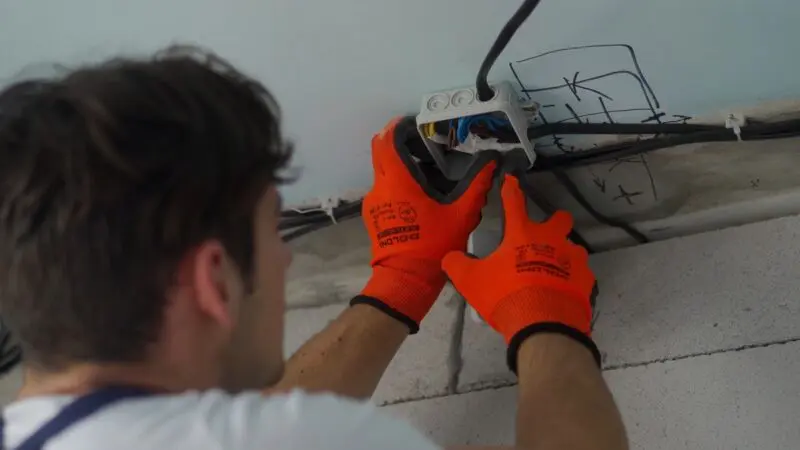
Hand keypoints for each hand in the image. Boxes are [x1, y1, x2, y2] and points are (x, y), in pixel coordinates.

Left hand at [351, 117, 497, 332]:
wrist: (405, 281)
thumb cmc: (432, 246)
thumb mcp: (460, 215)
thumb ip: (477, 185)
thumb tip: (493, 161)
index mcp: (397, 182)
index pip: (386, 142)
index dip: (395, 126)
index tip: (410, 121)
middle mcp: (380, 187)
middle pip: (380, 153)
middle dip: (397, 143)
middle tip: (422, 143)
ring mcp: (373, 203)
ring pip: (382, 173)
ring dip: (399, 166)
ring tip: (426, 170)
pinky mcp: (374, 217)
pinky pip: (383, 191)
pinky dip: (396, 184)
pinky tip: (418, 195)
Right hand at [442, 174, 599, 370]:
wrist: (544, 326)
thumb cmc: (506, 296)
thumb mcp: (471, 281)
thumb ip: (457, 265)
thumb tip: (450, 258)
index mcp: (522, 234)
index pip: (514, 203)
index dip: (511, 189)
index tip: (512, 179)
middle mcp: (552, 239)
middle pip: (560, 219)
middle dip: (555, 221)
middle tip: (545, 235)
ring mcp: (573, 258)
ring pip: (573, 248)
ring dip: (564, 254)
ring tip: (552, 272)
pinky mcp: (586, 280)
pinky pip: (580, 275)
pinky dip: (572, 280)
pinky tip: (563, 293)